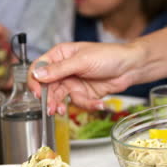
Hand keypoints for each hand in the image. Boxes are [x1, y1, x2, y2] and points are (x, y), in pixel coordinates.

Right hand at [28, 42, 145, 113]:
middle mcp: (64, 69)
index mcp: (60, 55)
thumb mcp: (82, 61)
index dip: (35, 81)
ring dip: (61, 105)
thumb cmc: (109, 56)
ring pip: (60, 97)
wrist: (131, 67)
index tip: (37, 93)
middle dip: (48, 98)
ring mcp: (74, 82)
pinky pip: (78, 103)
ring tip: (62, 111)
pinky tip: (98, 103)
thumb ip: (59, 69)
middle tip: (50, 108)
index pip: (39, 68)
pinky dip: (87, 105)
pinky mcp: (84, 93)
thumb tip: (37, 75)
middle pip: (47, 86)